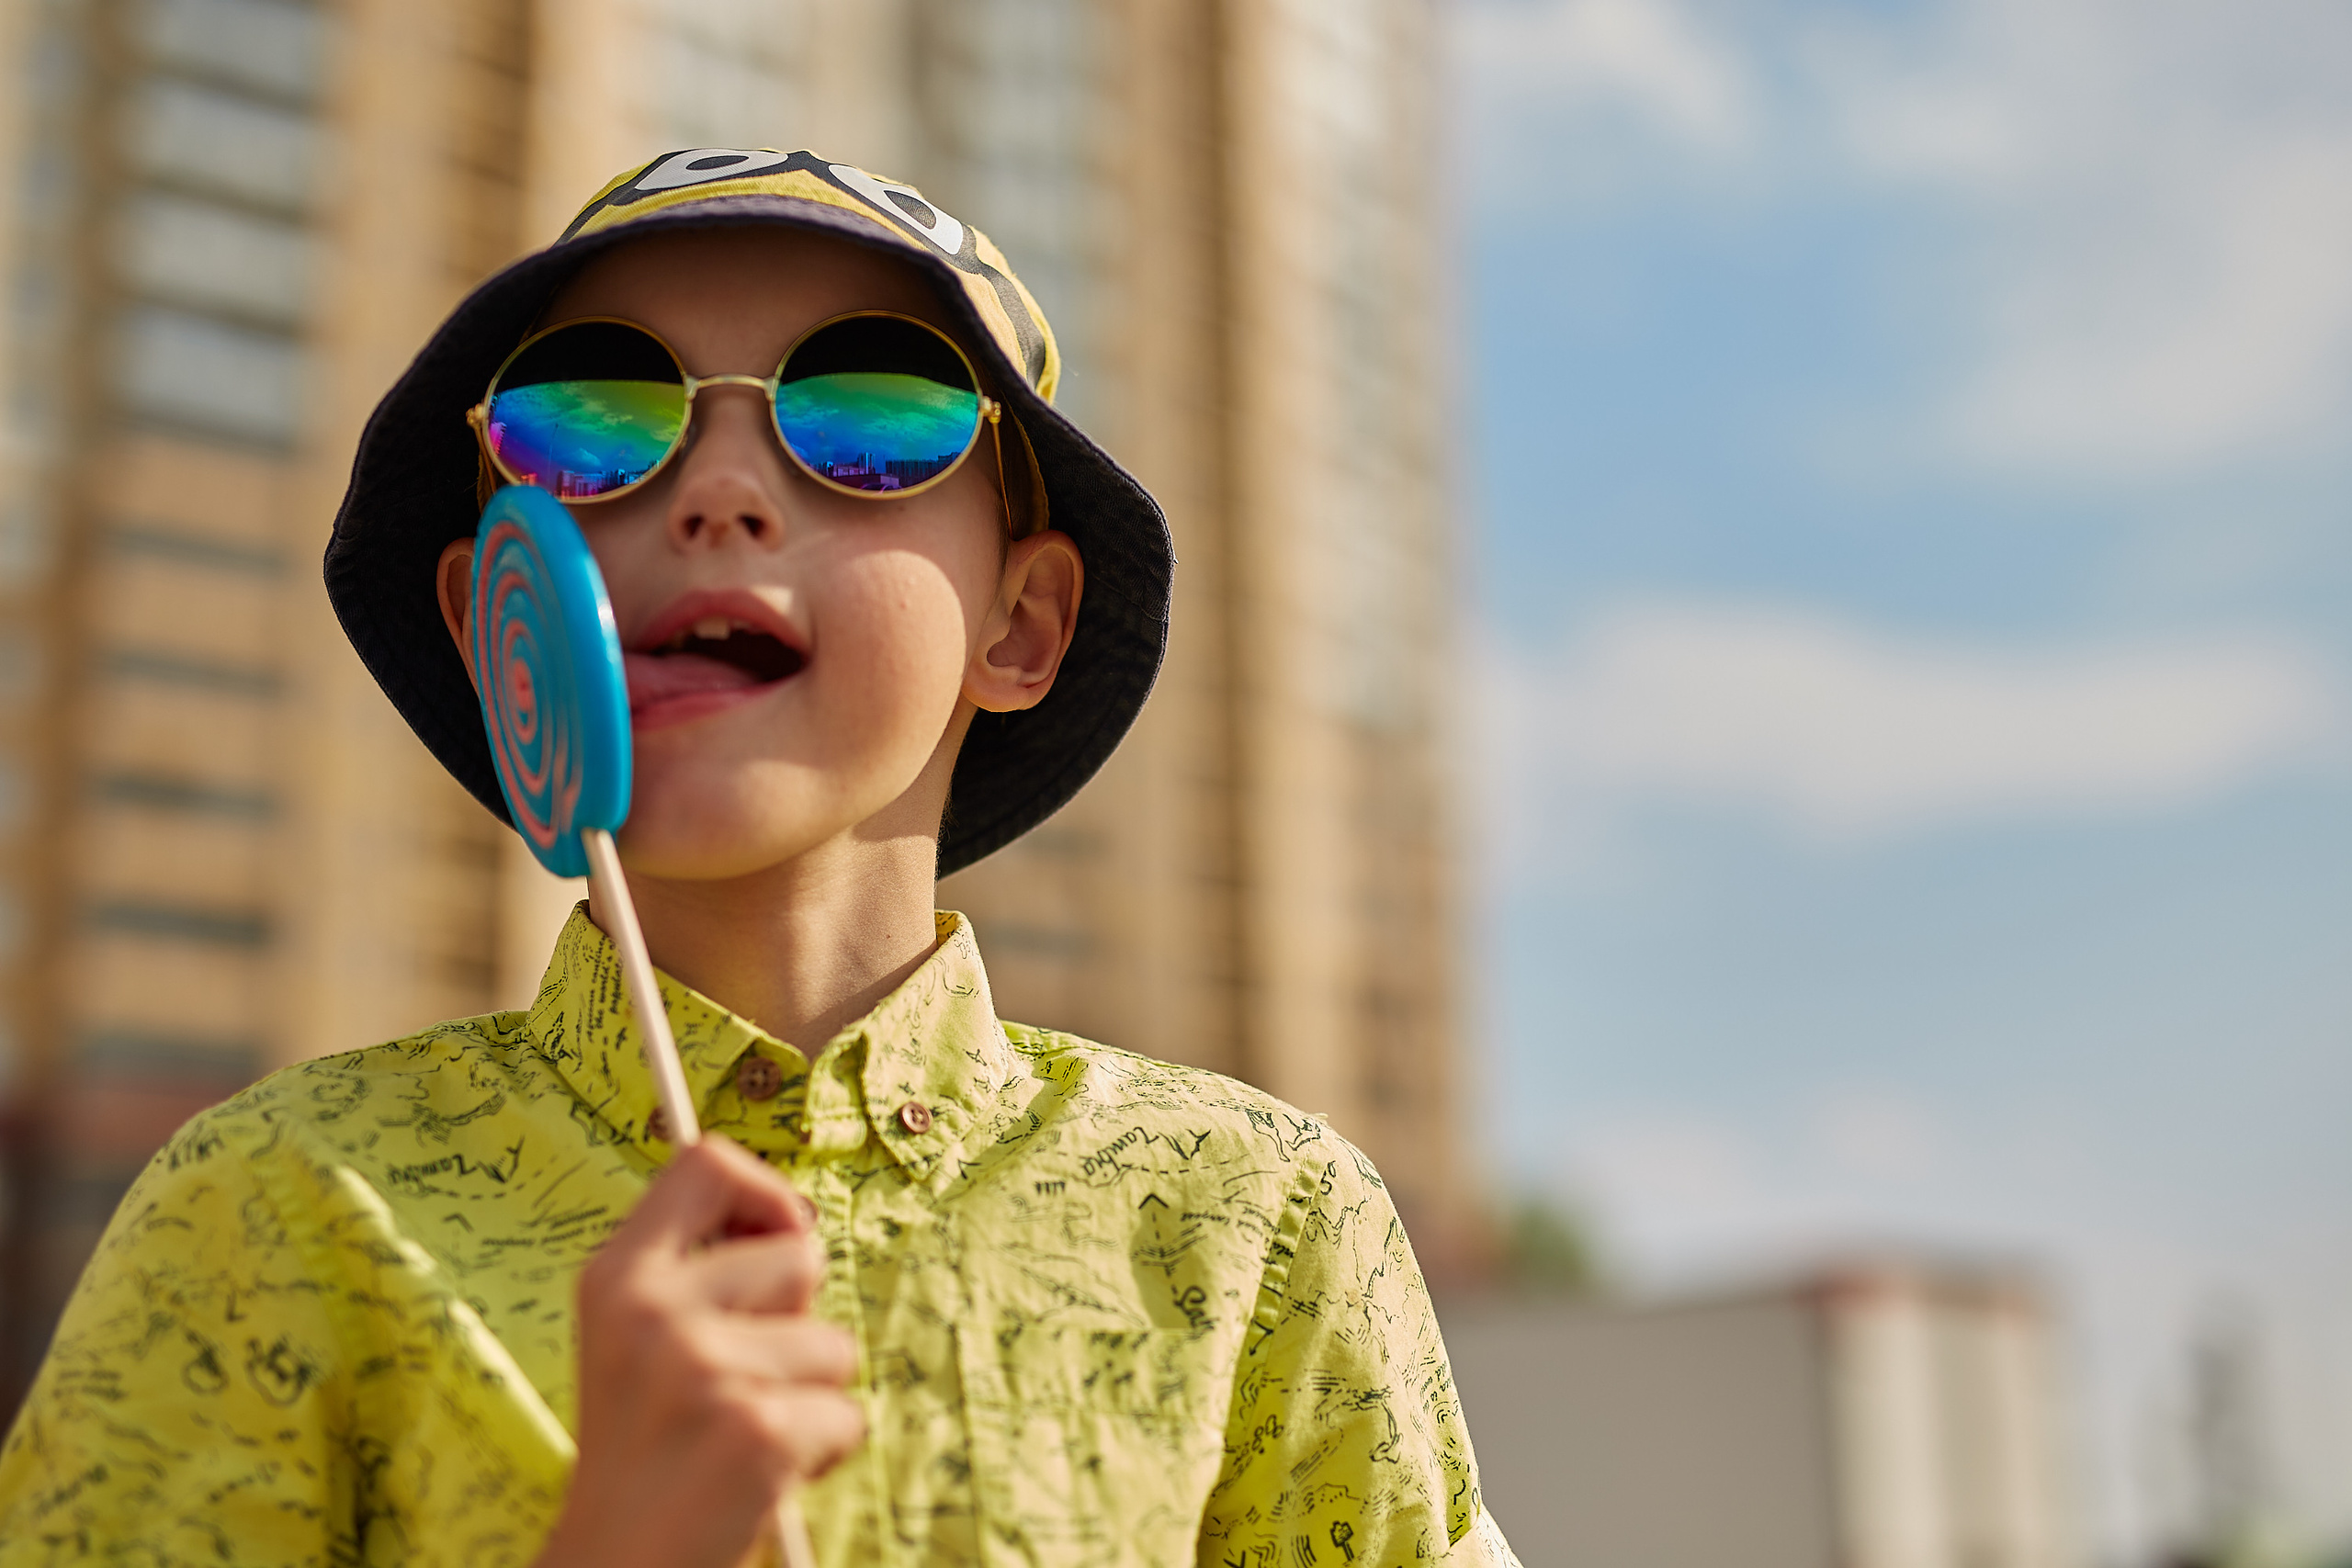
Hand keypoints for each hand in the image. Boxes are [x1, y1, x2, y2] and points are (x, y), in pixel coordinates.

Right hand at [532, 1137, 864, 1567]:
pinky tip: (761, 1477)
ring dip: (812, 1395)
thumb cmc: (646, 1451)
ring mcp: (703, 1370)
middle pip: (801, 1256)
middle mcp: (652, 1312)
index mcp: (617, 1277)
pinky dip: (823, 1452)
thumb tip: (792, 1220)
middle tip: (739, 1383)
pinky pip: (849, 1416)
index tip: (775, 1239)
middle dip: (798, 1321)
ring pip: (835, 1344)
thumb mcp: (634, 1340)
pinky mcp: (756, 1431)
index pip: (704, 1164)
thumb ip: (698, 1272)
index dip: (764, 1193)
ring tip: (742, 1434)